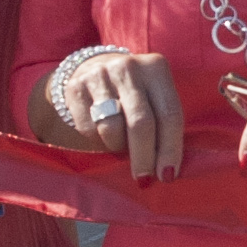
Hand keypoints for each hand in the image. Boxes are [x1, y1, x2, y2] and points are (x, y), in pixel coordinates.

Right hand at [54, 46, 186, 179]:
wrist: (94, 67)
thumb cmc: (136, 92)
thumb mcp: (156, 96)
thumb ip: (166, 125)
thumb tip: (169, 171)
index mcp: (156, 68)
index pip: (169, 114)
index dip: (170, 148)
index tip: (167, 175)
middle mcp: (129, 68)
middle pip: (141, 123)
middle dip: (144, 157)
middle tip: (144, 179)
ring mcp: (100, 75)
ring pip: (112, 129)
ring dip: (119, 147)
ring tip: (122, 144)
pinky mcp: (75, 88)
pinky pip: (89, 129)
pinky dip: (98, 140)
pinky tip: (103, 133)